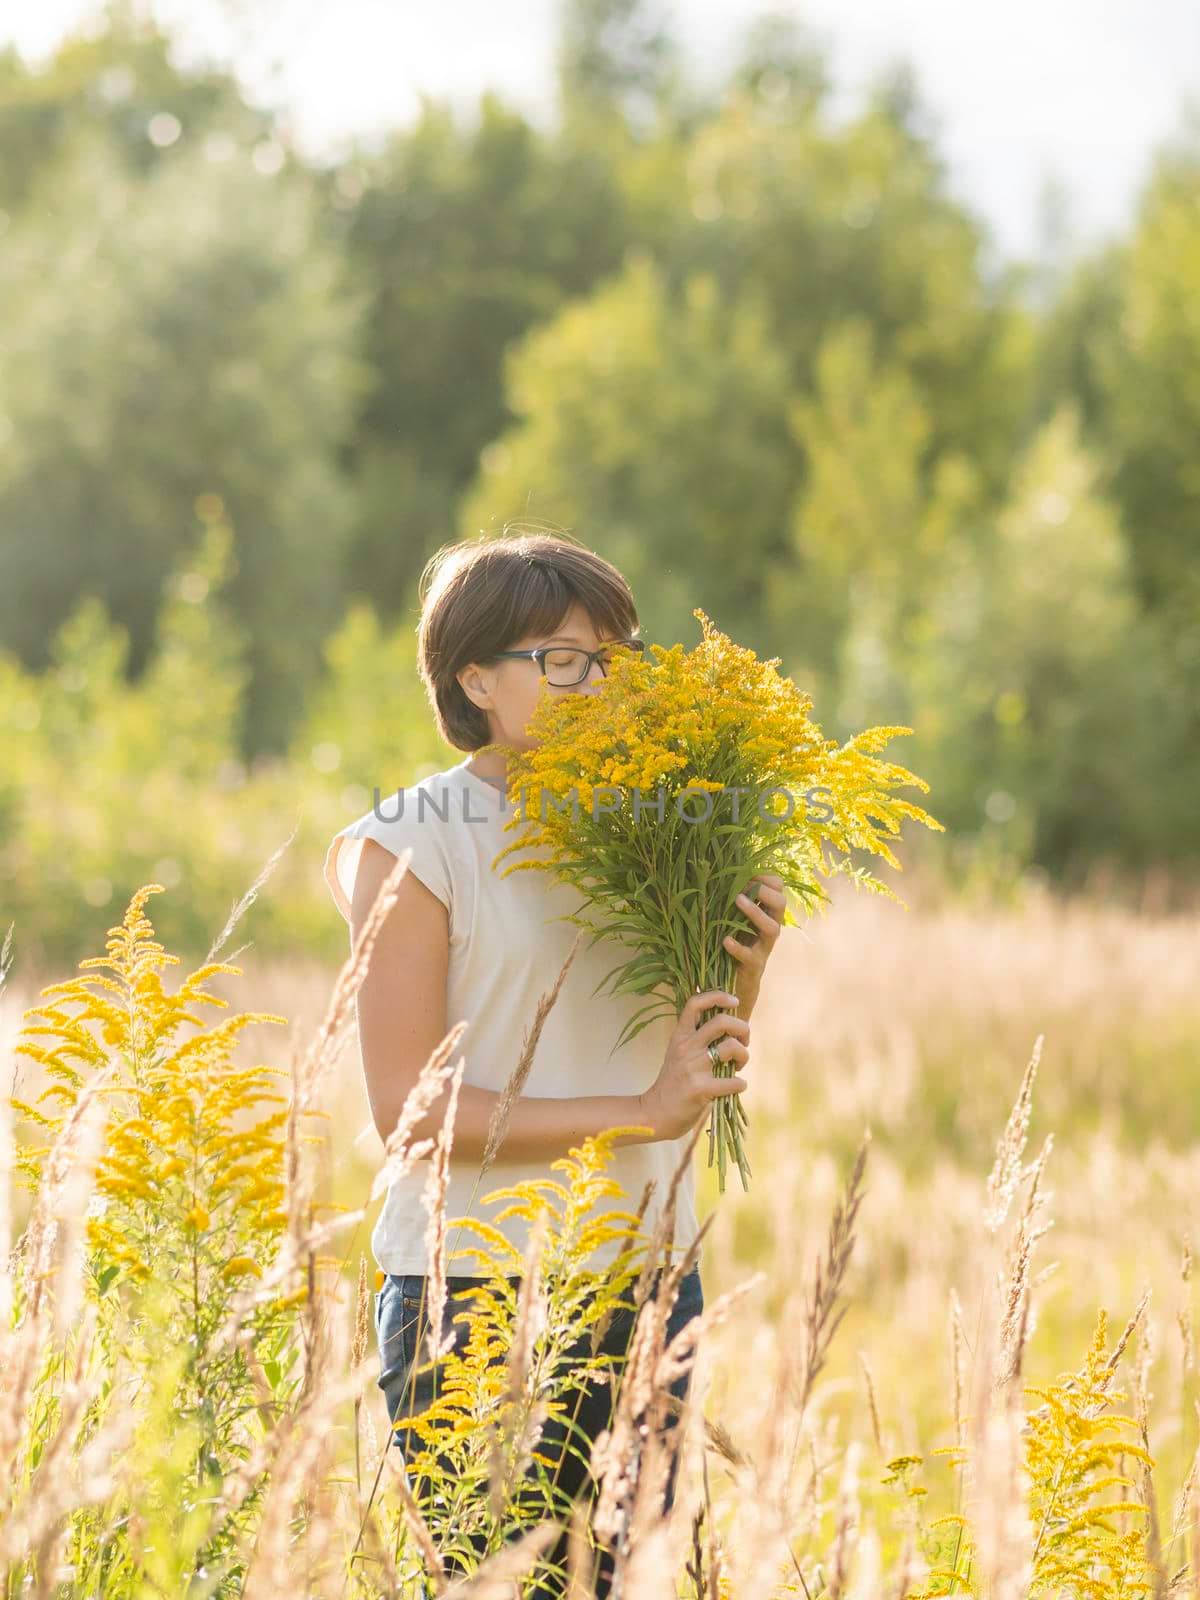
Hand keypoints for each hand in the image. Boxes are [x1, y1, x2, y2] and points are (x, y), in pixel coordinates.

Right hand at [637, 989, 750, 1141]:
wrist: (655, 1113)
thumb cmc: (673, 1083)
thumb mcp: (678, 1053)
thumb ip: (697, 1038)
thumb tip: (730, 1026)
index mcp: (680, 1036)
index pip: (695, 1003)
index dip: (718, 996)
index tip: (733, 1001)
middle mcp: (686, 1047)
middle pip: (722, 1021)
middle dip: (742, 1028)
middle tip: (743, 1041)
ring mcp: (693, 1067)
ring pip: (731, 1047)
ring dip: (744, 1056)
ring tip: (738, 1066)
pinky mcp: (700, 1089)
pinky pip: (735, 1081)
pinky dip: (741, 1084)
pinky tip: (736, 1087)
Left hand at [724, 872, 786, 1017]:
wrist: (733, 985)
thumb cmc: (730, 945)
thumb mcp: (731, 920)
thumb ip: (731, 900)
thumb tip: (716, 872)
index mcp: (766, 914)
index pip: (778, 888)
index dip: (765, 878)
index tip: (747, 872)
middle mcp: (769, 929)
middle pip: (781, 904)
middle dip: (765, 891)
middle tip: (745, 885)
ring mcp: (764, 948)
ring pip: (773, 928)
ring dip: (756, 912)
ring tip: (737, 900)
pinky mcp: (754, 966)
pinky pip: (751, 956)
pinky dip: (738, 947)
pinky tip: (726, 940)